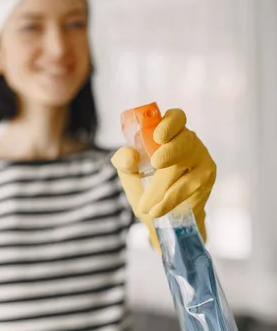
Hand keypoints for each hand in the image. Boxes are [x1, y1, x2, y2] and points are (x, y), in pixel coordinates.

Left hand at [112, 108, 215, 243]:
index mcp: (169, 131)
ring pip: (183, 168)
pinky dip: (170, 200)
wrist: (159, 213)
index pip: (176, 117)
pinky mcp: (207, 177)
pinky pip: (188, 187)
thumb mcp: (129, 171)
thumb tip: (130, 155)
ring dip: (161, 187)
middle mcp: (188, 141)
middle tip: (155, 163)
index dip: (169, 123)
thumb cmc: (145, 184)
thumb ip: (124, 160)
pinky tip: (156, 211)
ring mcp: (200, 158)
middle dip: (170, 151)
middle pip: (184, 140)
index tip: (158, 136)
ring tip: (144, 205)